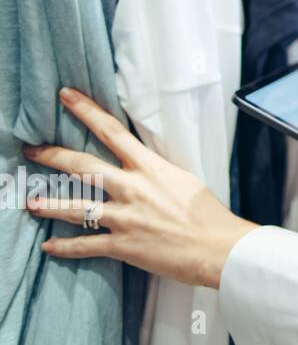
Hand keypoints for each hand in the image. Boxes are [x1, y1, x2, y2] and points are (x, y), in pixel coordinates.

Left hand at [23, 88, 258, 290]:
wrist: (219, 247)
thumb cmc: (208, 215)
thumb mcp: (185, 181)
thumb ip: (158, 173)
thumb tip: (145, 168)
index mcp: (152, 168)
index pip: (113, 132)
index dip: (87, 111)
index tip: (66, 96)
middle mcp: (133, 188)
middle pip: (83, 166)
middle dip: (53, 156)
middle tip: (31, 150)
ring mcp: (125, 217)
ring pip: (76, 208)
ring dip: (49, 205)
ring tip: (30, 203)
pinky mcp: (124, 245)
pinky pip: (85, 245)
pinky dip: (64, 247)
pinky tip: (49, 247)